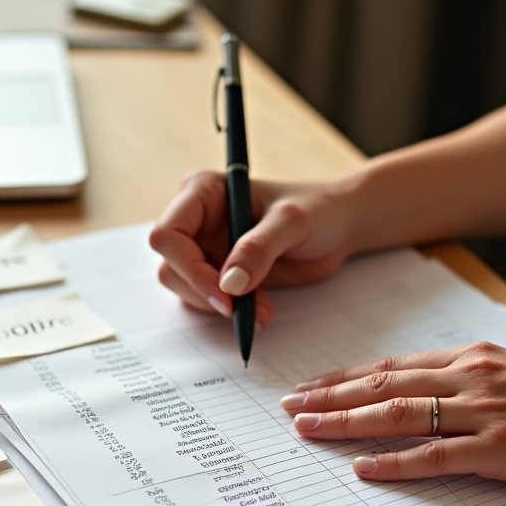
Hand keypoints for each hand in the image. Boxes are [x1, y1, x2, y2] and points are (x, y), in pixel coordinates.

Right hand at [148, 170, 357, 324]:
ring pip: (184, 288)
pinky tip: (259, 309)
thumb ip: (260, 248)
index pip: (168, 234)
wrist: (338, 229)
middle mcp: (196, 220)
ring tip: (260, 309)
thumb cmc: (317, 210)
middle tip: (240, 309)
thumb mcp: (293, 222)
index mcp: (202, 193)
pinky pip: (207, 300)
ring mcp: (204, 248)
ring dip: (218, 306)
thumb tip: (229, 284)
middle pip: (170, 266)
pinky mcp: (217, 273)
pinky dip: (230, 311)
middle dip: (204, 292)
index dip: (188, 267)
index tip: (223, 292)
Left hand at [279, 342, 505, 495]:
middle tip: (288, 406)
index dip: (345, 377)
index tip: (311, 385)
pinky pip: (434, 456)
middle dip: (329, 395)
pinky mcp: (500, 449)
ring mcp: (485, 413)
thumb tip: (430, 397)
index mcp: (475, 359)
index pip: (393, 365)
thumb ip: (473, 383)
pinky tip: (361, 467)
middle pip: (383, 384)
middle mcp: (473, 378)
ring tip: (305, 429)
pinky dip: (394, 462)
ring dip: (345, 422)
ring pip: (397, 413)